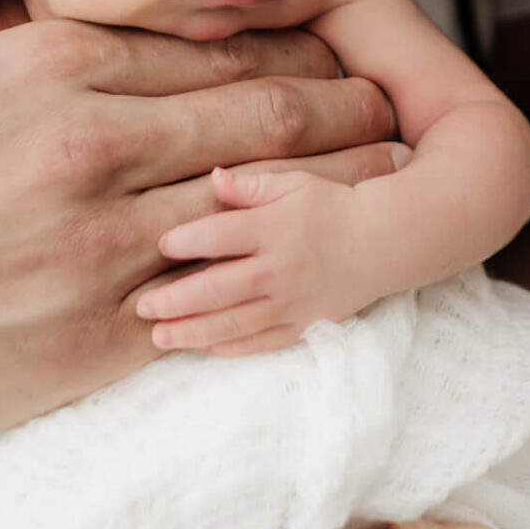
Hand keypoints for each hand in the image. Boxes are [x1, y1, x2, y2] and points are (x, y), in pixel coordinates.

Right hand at [0, 0, 399, 456]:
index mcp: (48, 65)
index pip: (209, 48)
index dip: (292, 50)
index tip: (342, 53)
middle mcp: (87, 145)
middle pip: (261, 117)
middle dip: (345, 114)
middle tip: (399, 113)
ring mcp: (95, 245)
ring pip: (260, 210)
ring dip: (337, 199)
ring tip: (395, 192)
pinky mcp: (90, 339)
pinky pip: (215, 309)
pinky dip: (275, 290)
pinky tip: (320, 282)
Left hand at [136, 156, 410, 355]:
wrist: (387, 241)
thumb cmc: (335, 205)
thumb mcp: (295, 183)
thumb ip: (251, 184)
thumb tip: (213, 178)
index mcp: (274, 227)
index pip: (221, 235)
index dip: (187, 241)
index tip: (160, 245)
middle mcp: (279, 267)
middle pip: (219, 287)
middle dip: (176, 299)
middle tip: (142, 308)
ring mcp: (292, 300)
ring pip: (235, 322)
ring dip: (194, 332)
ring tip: (160, 338)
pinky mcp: (306, 322)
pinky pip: (265, 340)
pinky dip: (234, 348)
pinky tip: (206, 350)